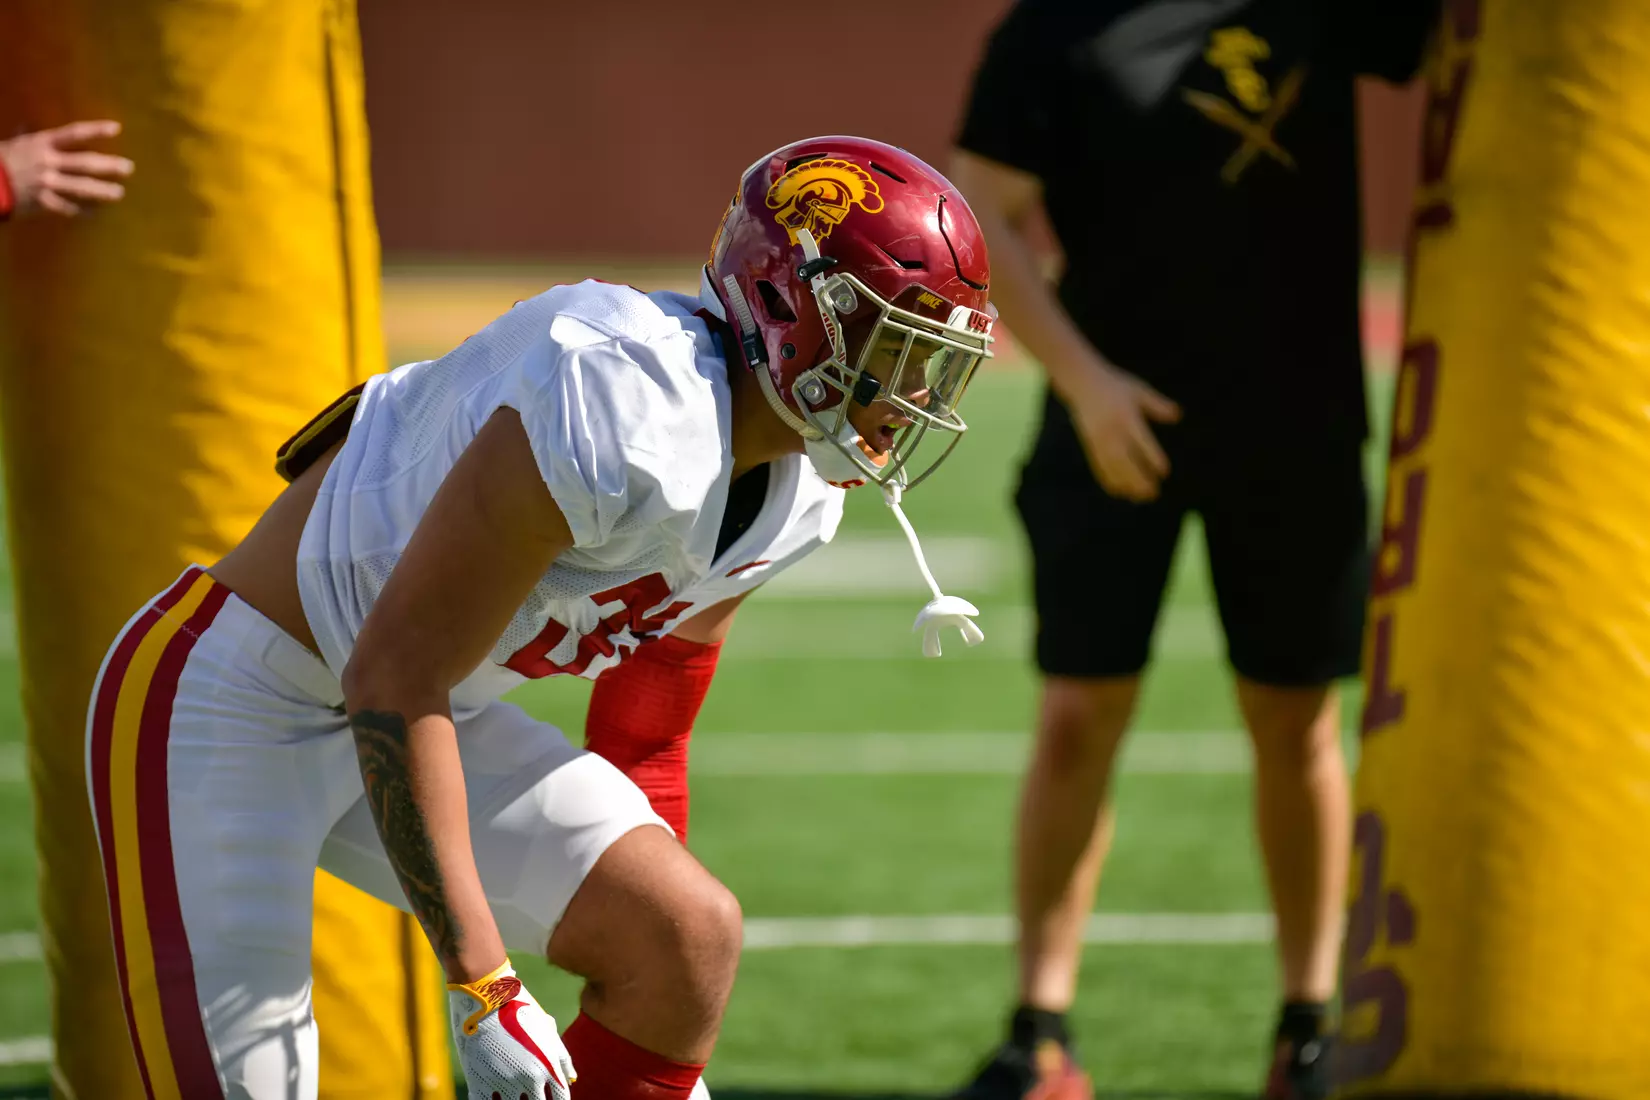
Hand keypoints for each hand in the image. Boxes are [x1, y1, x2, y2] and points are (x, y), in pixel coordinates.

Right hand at [0, 120, 133, 217]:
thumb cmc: (0, 160)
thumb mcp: (14, 143)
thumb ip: (27, 136)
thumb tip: (27, 126)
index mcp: (41, 143)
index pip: (74, 133)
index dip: (95, 130)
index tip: (116, 128)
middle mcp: (48, 162)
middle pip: (85, 163)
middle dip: (109, 166)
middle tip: (129, 168)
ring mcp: (47, 183)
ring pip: (82, 188)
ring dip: (103, 191)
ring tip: (119, 193)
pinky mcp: (43, 202)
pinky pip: (68, 208)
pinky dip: (82, 211)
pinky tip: (95, 213)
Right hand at [449, 961, 575, 1099]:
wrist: (487, 997)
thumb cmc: (521, 1010)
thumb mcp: (547, 1030)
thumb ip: (562, 1057)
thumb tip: (572, 1079)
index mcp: (548, 1065)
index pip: (561, 1099)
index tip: (552, 1099)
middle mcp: (529, 1078)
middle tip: (528, 1096)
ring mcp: (504, 1081)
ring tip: (511, 1094)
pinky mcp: (479, 1081)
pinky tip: (492, 1096)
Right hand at [1062, 362, 1180, 501]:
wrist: (1082, 384)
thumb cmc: (1116, 386)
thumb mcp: (1139, 390)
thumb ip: (1158, 405)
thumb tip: (1178, 416)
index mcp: (1126, 415)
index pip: (1141, 440)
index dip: (1152, 457)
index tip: (1164, 472)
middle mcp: (1111, 430)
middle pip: (1126, 459)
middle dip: (1139, 478)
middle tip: (1154, 493)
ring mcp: (1098, 440)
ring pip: (1112, 467)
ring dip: (1126, 484)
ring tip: (1141, 498)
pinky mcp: (1090, 446)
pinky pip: (1099, 467)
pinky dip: (1109, 482)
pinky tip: (1120, 493)